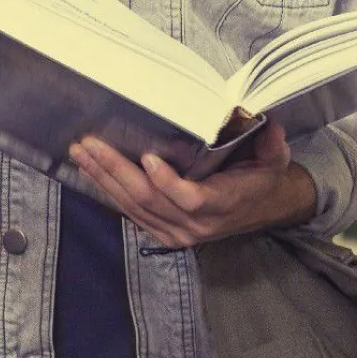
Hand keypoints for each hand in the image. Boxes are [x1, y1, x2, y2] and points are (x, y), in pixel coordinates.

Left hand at [68, 123, 317, 248]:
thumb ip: (272, 144)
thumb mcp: (274, 160)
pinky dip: (110, 192)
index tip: (148, 158)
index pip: (190, 199)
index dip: (167, 182)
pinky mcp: (163, 233)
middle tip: (91, 145)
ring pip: (134, 207)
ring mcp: (177, 233)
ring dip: (104, 179)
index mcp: (222, 205)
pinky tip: (91, 172)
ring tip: (82, 153)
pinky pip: (132, 214)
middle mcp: (196, 224)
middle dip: (116, 171)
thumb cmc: (260, 179)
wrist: (258, 209)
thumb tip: (270, 124)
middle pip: (149, 200)